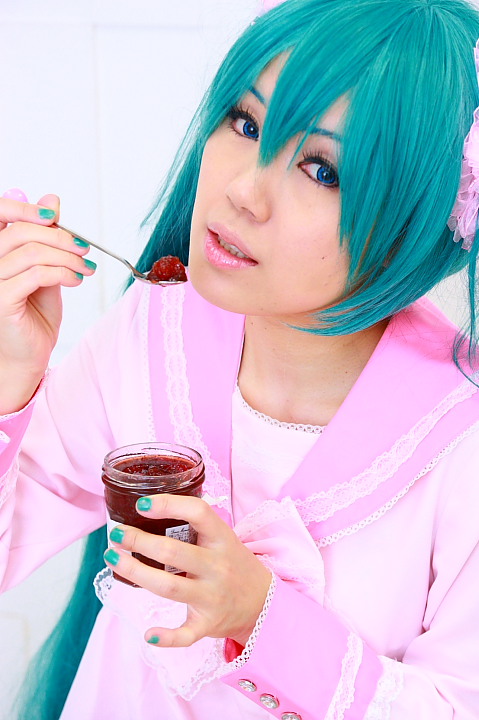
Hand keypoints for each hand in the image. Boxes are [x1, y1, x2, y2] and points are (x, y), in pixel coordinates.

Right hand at [0, 193, 95, 412]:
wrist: (28, 356)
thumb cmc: (33, 315)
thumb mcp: (44, 269)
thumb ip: (46, 239)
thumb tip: (51, 200)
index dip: (24, 208)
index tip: (55, 216)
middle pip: (20, 231)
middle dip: (60, 236)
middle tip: (84, 247)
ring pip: (30, 251)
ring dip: (66, 256)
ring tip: (86, 267)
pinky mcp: (2, 299)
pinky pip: (35, 274)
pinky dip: (62, 273)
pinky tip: (77, 280)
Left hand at [104, 494, 271, 647]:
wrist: (263, 603)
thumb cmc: (234, 564)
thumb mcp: (224, 538)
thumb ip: (196, 525)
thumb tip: (151, 506)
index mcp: (222, 538)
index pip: (198, 513)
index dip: (168, 505)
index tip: (141, 504)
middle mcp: (217, 566)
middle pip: (172, 551)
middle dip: (139, 541)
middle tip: (116, 535)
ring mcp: (212, 596)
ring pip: (169, 586)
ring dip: (136, 573)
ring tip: (113, 559)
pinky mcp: (208, 624)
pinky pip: (186, 634)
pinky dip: (167, 637)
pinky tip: (148, 633)